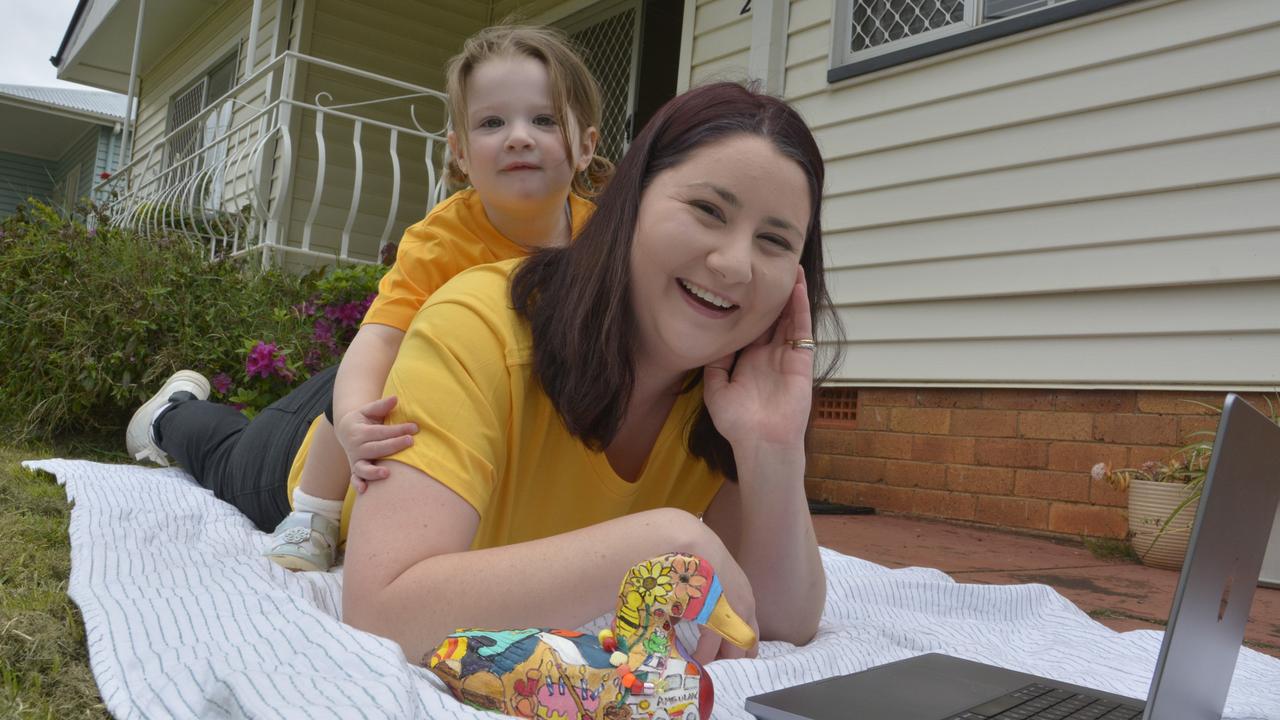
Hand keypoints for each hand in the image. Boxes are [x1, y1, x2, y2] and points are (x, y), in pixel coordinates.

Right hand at [335, 396, 417, 492]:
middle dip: (394, 446)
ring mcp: (355, 459)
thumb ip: (381, 405)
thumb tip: (396, 398)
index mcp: (359, 431)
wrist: (346, 430)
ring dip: (373, 472)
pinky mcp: (355, 469)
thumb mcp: (369, 410)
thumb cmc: (363, 419)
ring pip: (362, 467)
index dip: (397, 430)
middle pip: (376, 448)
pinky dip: (358, 485)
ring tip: (387, 473)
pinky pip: (355, 479)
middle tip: (410, 441)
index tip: (414, 428)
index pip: (381, 432)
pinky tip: (365, 491)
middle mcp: (355, 447)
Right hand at [690, 533, 759, 664]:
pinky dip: (702, 657)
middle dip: (732, 658)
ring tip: (703, 666)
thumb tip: (683, 619)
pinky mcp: (715, 619)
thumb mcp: (709, 579)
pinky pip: (710, 649)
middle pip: (747, 645)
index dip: (739, 646)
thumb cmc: (695, 556)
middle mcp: (744, 609)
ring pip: (732, 652)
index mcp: (744, 598)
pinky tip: (693, 659)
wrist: (689, 543)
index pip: (751, 632)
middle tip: (716, 665)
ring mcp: (732, 615)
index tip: (725, 654)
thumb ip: (704, 600)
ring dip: (719, 661)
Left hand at [702, 266, 813, 448]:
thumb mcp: (716, 390)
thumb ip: (714, 366)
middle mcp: (768, 355)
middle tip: (770, 266)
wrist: (760, 441)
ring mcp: (786, 356)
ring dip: (790, 293)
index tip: (744, 284)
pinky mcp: (800, 360)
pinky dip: (800, 307)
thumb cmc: (738, 423)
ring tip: (788, 267)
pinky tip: (796, 287)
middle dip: (772, 294)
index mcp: (749, 361)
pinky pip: (801, 329)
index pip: (751, 326)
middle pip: (772, 317)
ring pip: (789, 318)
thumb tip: (713, 342)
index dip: (749, 306)